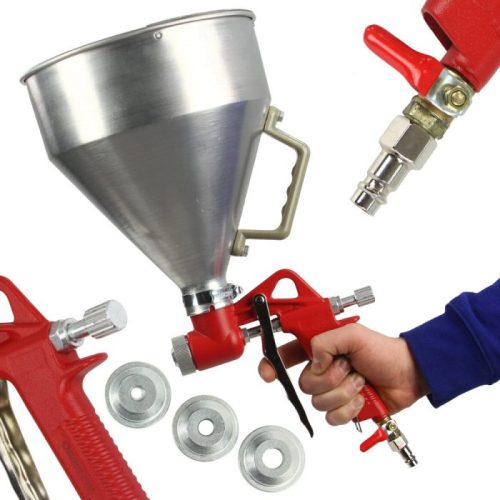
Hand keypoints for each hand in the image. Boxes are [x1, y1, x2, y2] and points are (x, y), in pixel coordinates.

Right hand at [258, 324, 428, 425]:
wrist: (407, 376)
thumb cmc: (384, 351)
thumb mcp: (353, 334)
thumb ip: (325, 341)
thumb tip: (313, 360)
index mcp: (320, 348)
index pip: (287, 354)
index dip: (273, 363)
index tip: (267, 372)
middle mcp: (323, 369)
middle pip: (303, 383)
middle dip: (328, 378)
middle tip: (347, 367)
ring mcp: (333, 390)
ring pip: (317, 402)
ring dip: (343, 392)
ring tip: (359, 381)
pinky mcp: (343, 409)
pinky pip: (331, 418)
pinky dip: (349, 409)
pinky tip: (361, 398)